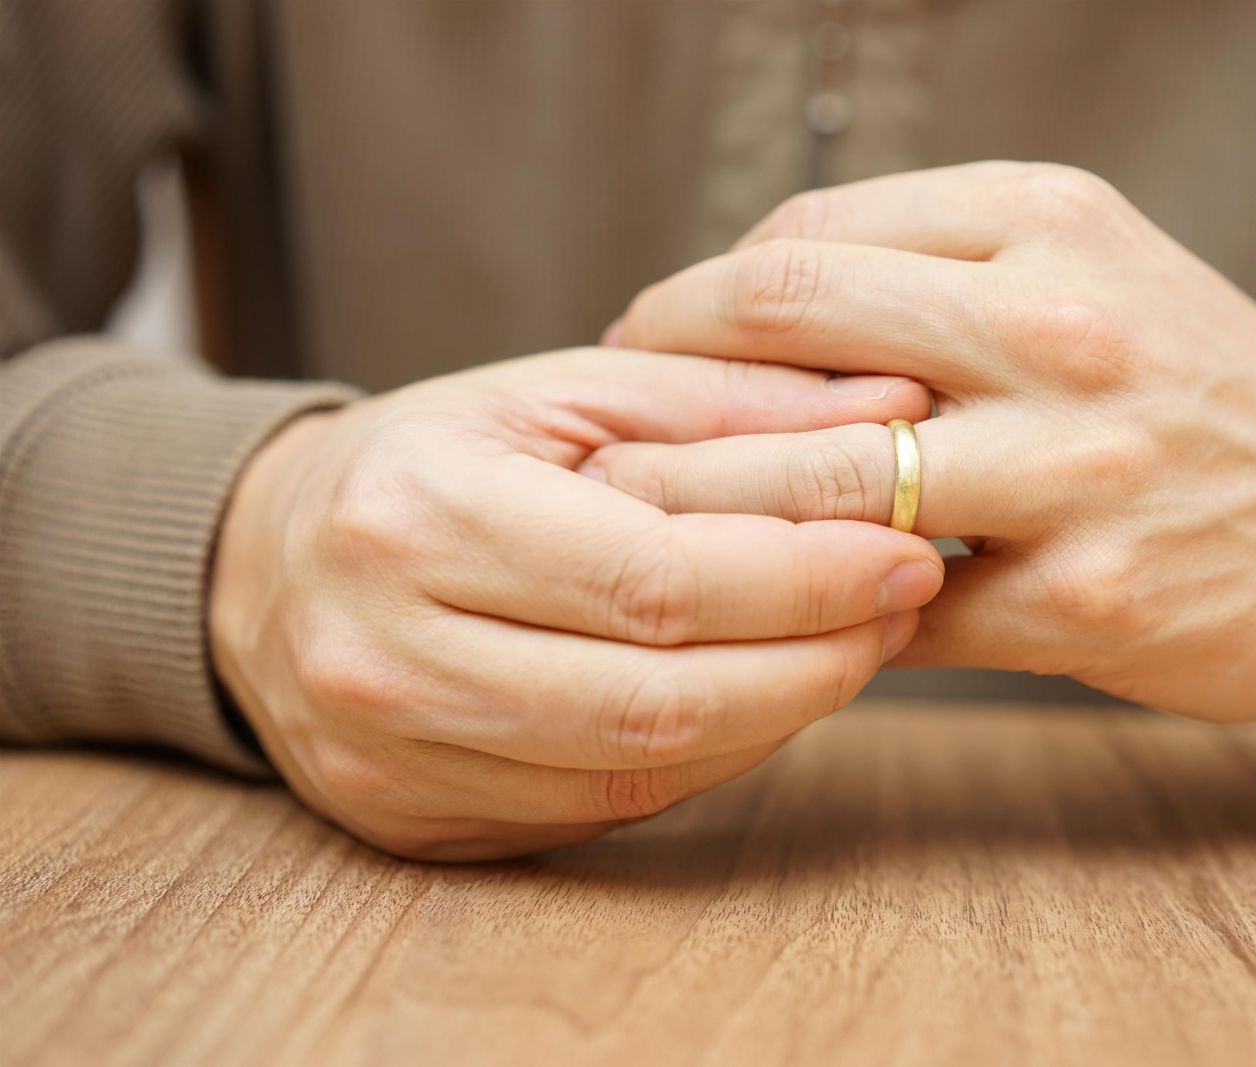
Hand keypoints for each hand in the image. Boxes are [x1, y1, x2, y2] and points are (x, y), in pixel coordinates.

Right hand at [209, 349, 941, 859]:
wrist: (265, 565)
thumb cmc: (429, 462)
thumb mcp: (559, 394)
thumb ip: (725, 400)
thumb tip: (894, 410)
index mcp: (417, 519)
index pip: (655, 579)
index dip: (804, 578)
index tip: (907, 552)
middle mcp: (389, 656)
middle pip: (657, 700)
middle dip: (813, 661)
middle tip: (903, 607)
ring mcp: (395, 759)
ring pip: (639, 774)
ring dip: (777, 715)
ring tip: (851, 645)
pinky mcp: (416, 821)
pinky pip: (603, 810)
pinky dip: (707, 757)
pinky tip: (759, 694)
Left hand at [586, 162, 1255, 721]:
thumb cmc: (1193, 386)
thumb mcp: (1090, 268)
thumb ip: (930, 271)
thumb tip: (738, 317)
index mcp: (1046, 219)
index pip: (802, 240)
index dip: (688, 301)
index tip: (641, 352)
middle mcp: (1061, 322)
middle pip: (783, 321)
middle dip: (659, 386)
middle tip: (604, 440)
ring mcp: (1081, 465)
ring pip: (820, 474)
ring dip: (704, 507)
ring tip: (642, 531)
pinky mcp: (1092, 597)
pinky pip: (892, 609)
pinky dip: (818, 611)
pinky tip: (781, 613)